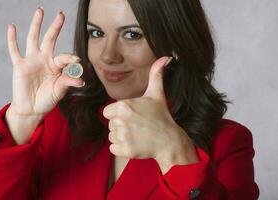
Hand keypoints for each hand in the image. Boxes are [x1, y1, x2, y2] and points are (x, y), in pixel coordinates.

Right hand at [7, 7, 84, 116]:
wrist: (32, 109)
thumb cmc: (47, 99)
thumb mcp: (59, 91)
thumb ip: (67, 83)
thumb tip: (81, 81)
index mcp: (56, 66)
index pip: (64, 57)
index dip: (70, 58)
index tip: (77, 60)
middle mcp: (44, 59)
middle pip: (50, 39)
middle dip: (55, 26)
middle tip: (61, 14)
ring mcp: (31, 61)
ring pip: (33, 38)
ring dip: (36, 24)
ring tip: (40, 10)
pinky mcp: (20, 66)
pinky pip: (14, 50)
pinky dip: (12, 39)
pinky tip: (12, 26)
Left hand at [103, 56, 199, 172]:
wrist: (169, 140)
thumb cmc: (161, 116)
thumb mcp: (157, 94)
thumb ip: (155, 75)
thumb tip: (165, 57)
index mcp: (124, 106)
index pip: (108, 111)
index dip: (118, 114)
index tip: (132, 116)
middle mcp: (120, 120)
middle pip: (110, 124)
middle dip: (121, 125)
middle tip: (137, 126)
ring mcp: (123, 136)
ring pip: (112, 136)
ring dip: (122, 137)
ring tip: (137, 134)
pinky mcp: (124, 150)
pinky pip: (113, 149)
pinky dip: (122, 148)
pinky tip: (135, 143)